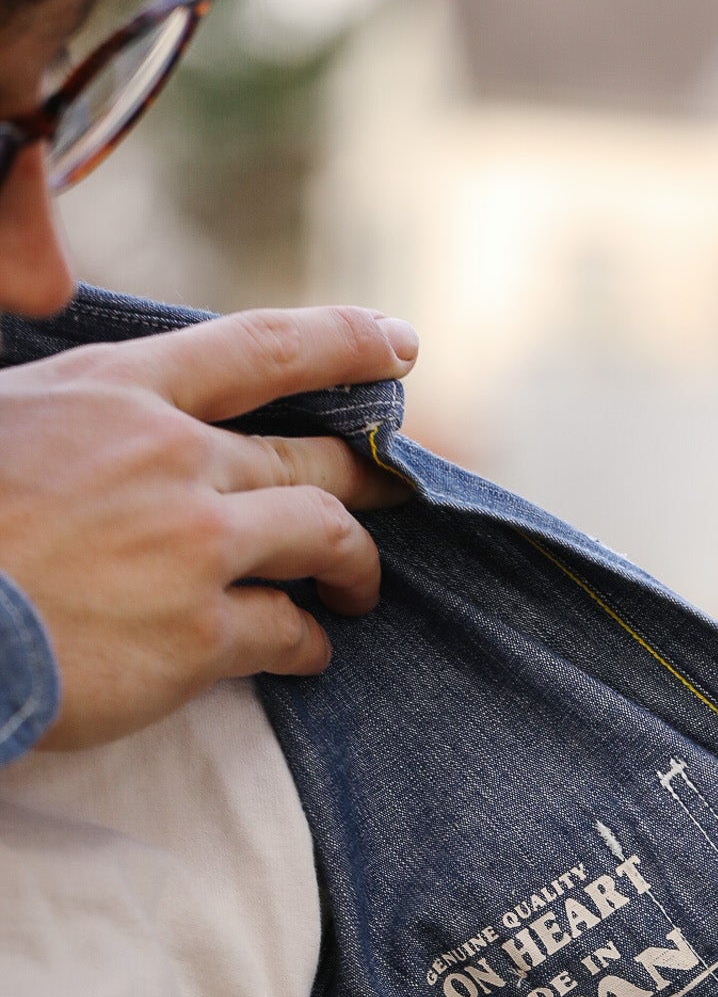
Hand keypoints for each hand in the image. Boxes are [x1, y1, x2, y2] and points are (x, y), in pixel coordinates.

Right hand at [0, 305, 418, 750]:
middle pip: (311, 458)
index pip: (260, 350)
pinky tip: (306, 655)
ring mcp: (194, 547)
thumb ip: (80, 412)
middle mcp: (174, 458)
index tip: (400, 343)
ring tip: (358, 590)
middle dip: (370, 475)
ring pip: (323, 541)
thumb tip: (112, 422)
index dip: (343, 341)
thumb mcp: (7, 413)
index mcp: (119, 391)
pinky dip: (309, 646)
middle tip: (397, 489)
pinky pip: (288, 634)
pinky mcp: (198, 637)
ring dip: (354, 567)